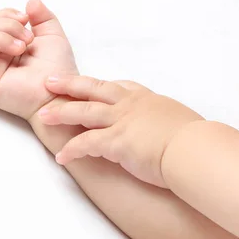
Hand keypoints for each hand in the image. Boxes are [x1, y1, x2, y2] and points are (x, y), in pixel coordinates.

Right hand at [0, 0, 77, 119]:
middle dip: (6, 26)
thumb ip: (42, 17)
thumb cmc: (58, 69)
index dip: (6, 15)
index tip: (25, 18)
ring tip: (20, 47)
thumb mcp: (52, 35)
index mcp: (9, 46)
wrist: (60, 91)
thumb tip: (30, 1)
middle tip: (27, 39)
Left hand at [37, 76, 202, 187]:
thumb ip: (159, 118)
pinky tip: (61, 157)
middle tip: (48, 81)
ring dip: (60, 113)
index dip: (95, 85)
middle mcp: (129, 106)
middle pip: (91, 90)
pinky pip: (85, 144)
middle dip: (68, 85)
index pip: (115, 86)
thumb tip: (160, 126)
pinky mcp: (116, 141)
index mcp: (144, 99)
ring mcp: (121, 121)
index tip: (81, 82)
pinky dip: (71, 150)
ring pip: (82, 112)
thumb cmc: (192, 139)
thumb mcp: (174, 118)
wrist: (195, 151)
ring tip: (43, 116)